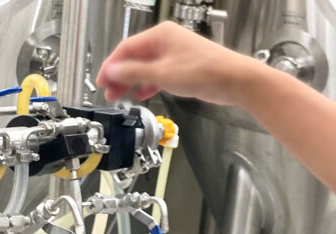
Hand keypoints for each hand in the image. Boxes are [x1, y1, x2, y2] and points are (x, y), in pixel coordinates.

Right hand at [96, 21, 261, 105]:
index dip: (111, 66)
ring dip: (132, 82)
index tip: (101, 81)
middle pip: (134, 58)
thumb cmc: (205, 71)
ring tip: (120, 97)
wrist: (234, 80)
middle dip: (119, 76)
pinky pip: (157, 74)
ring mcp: (174, 55)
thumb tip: (111, 71)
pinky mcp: (182, 68)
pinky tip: (142, 94)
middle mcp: (166, 41)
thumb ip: (133, 73)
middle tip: (108, 93)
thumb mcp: (162, 74)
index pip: (126, 49)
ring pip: (145, 67)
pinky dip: (147, 84)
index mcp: (160, 35)